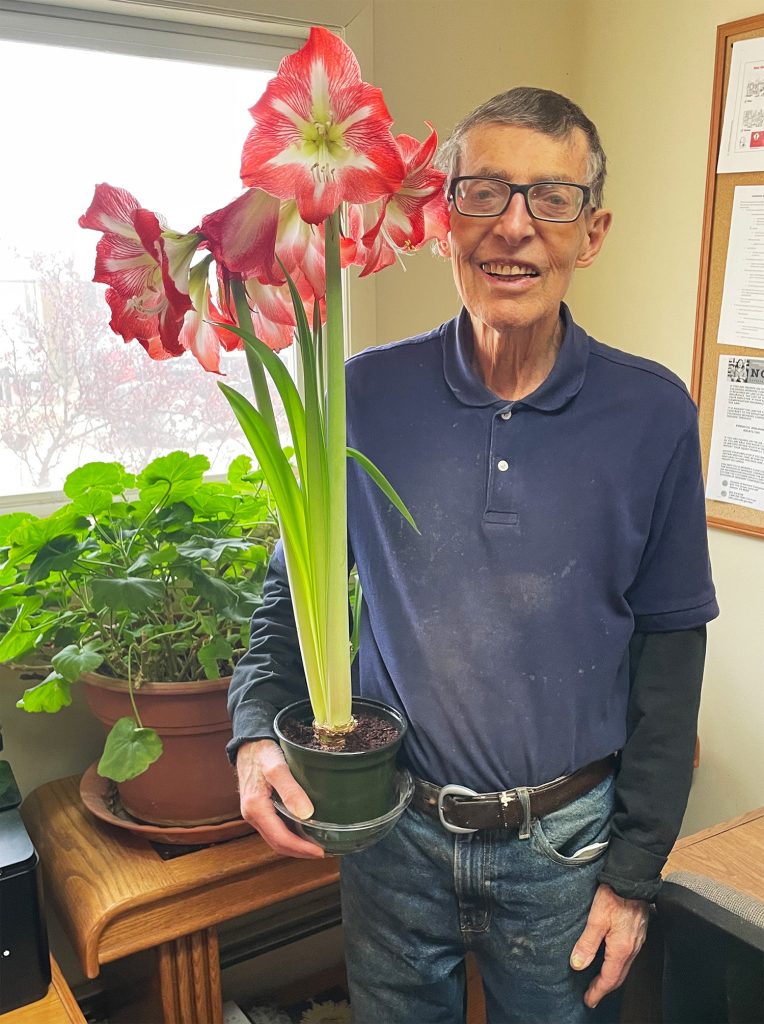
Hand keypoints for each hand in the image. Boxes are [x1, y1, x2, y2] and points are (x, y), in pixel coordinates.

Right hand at [236, 739, 323, 858]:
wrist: (248, 742)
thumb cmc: (262, 752)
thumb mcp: (277, 767)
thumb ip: (290, 790)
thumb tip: (306, 814)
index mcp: (255, 808)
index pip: (280, 838)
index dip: (301, 849)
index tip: (320, 852)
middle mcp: (251, 815)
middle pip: (277, 843)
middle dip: (299, 851)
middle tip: (321, 852)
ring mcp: (253, 813)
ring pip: (275, 837)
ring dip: (294, 845)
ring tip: (314, 845)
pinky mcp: (257, 808)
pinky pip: (273, 828)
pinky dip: (288, 834)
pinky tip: (302, 831)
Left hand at [570, 883, 648, 1008]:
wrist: (633, 879)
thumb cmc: (615, 895)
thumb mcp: (596, 918)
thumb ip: (587, 943)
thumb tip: (578, 964)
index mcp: (621, 948)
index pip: (609, 978)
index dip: (598, 991)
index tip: (589, 1000)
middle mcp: (632, 948)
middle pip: (619, 976)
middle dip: (605, 988)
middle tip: (592, 996)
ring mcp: (637, 940)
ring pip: (625, 967)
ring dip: (612, 977)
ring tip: (600, 982)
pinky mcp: (638, 932)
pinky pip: (628, 956)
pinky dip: (618, 965)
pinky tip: (611, 960)